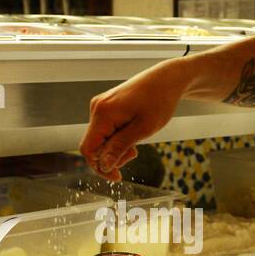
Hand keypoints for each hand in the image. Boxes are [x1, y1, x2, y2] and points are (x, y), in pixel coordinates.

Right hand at [80, 60, 188, 179]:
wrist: (167, 79)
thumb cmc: (159, 101)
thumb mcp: (143, 129)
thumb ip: (120, 147)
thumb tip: (104, 165)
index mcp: (103, 113)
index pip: (88, 149)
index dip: (99, 167)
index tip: (117, 176)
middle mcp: (97, 108)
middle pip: (94, 145)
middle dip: (111, 156)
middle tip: (135, 153)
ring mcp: (100, 106)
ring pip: (100, 139)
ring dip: (116, 148)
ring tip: (136, 143)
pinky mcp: (107, 106)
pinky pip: (105, 129)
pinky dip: (117, 138)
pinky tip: (132, 133)